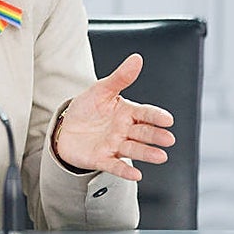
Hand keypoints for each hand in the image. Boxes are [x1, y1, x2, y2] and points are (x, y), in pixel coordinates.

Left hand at [52, 53, 175, 180]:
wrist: (65, 128)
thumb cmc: (87, 108)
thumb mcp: (101, 90)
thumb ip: (120, 77)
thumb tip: (136, 59)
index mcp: (127, 112)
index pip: (145, 114)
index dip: (156, 117)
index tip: (168, 119)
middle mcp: (125, 131)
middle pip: (143, 133)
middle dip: (155, 136)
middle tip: (168, 139)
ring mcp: (114, 145)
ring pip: (133, 150)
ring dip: (146, 153)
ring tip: (160, 156)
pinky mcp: (102, 158)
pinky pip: (114, 165)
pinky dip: (125, 170)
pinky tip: (136, 175)